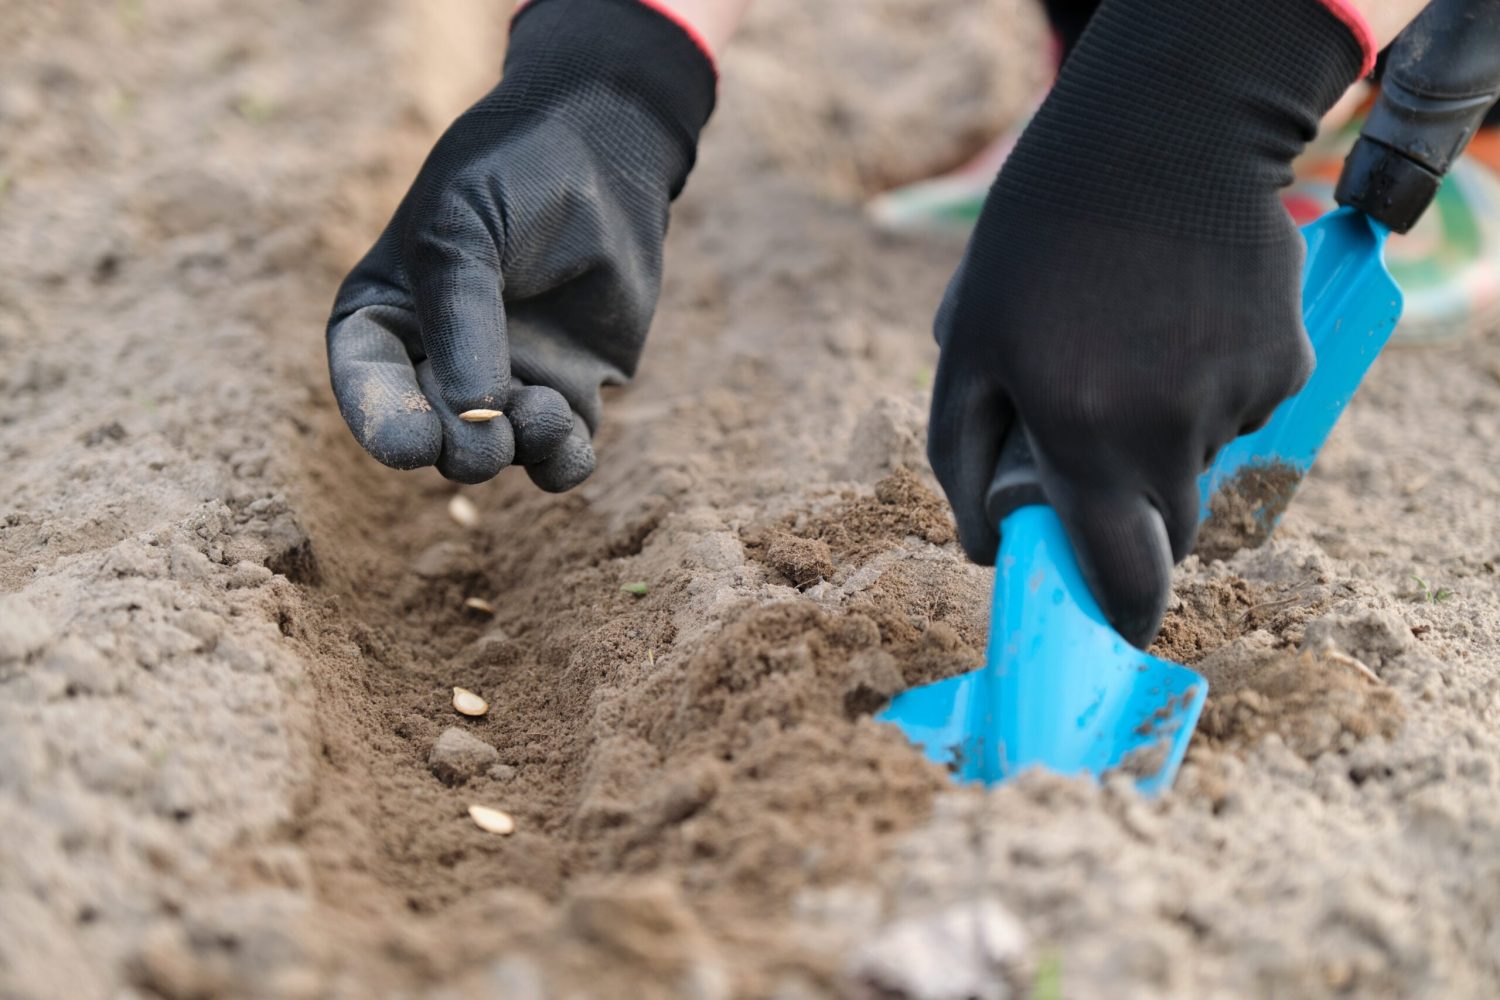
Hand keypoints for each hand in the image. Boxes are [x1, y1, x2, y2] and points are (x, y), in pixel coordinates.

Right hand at [326, 0, 714, 486]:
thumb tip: (476, 412)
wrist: (599, 155)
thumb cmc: (510, 179)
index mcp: (386, 320)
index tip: (414, 444)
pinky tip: (568, 429)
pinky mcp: (568, 394)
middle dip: (461, 444)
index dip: (386, 428)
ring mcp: (506, 385)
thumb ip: (462, 319)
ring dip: (515, 449)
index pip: (368, 392)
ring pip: (497, 457)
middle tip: (490, 427)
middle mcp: (439, 363)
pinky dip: (562, 461)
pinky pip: (558, 460)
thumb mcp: (461, 230)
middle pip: (436, 440)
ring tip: (542, 410)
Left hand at [927, 0, 1369, 645]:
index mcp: (1086, 436)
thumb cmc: (1038, 238)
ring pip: (1202, 461)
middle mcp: (1172, 431)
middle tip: (1097, 434)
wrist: (1158, 134)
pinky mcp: (1286, 361)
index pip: (1123, 574)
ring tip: (1131, 344)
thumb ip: (959, 452)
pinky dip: (1213, 386)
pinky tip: (1182, 319)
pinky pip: (1244, 408)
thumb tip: (986, 544)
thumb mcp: (967, 339)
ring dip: (1167, 434)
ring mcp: (1239, 397)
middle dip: (1132, 507)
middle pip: (1168, 524)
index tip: (1115, 628)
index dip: (1121, 612)